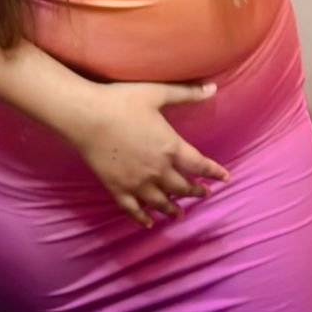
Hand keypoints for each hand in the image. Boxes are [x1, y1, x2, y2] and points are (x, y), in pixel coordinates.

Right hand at [70, 80, 229, 228]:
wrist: (87, 117)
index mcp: (171, 147)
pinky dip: (142, 218)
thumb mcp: (158, 93)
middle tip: (205, 194)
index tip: (225, 178)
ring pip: (161, 202)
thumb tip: (214, 88)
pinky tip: (148, 223)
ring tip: (180, 214)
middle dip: (196, 191)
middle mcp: (158, 170)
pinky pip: (133, 210)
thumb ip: (187, 93)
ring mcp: (137, 183)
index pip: (199, 164)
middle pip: (183, 186)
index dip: (214, 172)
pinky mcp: (118, 189)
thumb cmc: (123, 101)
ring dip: (173, 208)